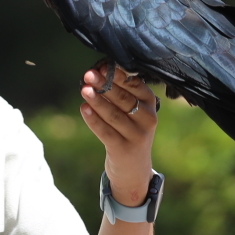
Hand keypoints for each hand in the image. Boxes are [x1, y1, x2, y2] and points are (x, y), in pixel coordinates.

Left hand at [79, 64, 157, 203]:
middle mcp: (148, 119)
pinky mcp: (123, 149)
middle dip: (104, 85)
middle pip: (124, 99)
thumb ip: (121, 93)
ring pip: (114, 115)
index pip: (136, 85)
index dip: (118, 75)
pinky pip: (106, 132)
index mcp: (151, 104)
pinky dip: (93, 120)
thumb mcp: (133, 112)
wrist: (134, 169)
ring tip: (84, 90)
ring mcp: (137, 136)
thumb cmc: (129, 131)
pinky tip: (84, 109)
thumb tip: (98, 71)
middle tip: (89, 74)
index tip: (102, 65)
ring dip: (97, 101)